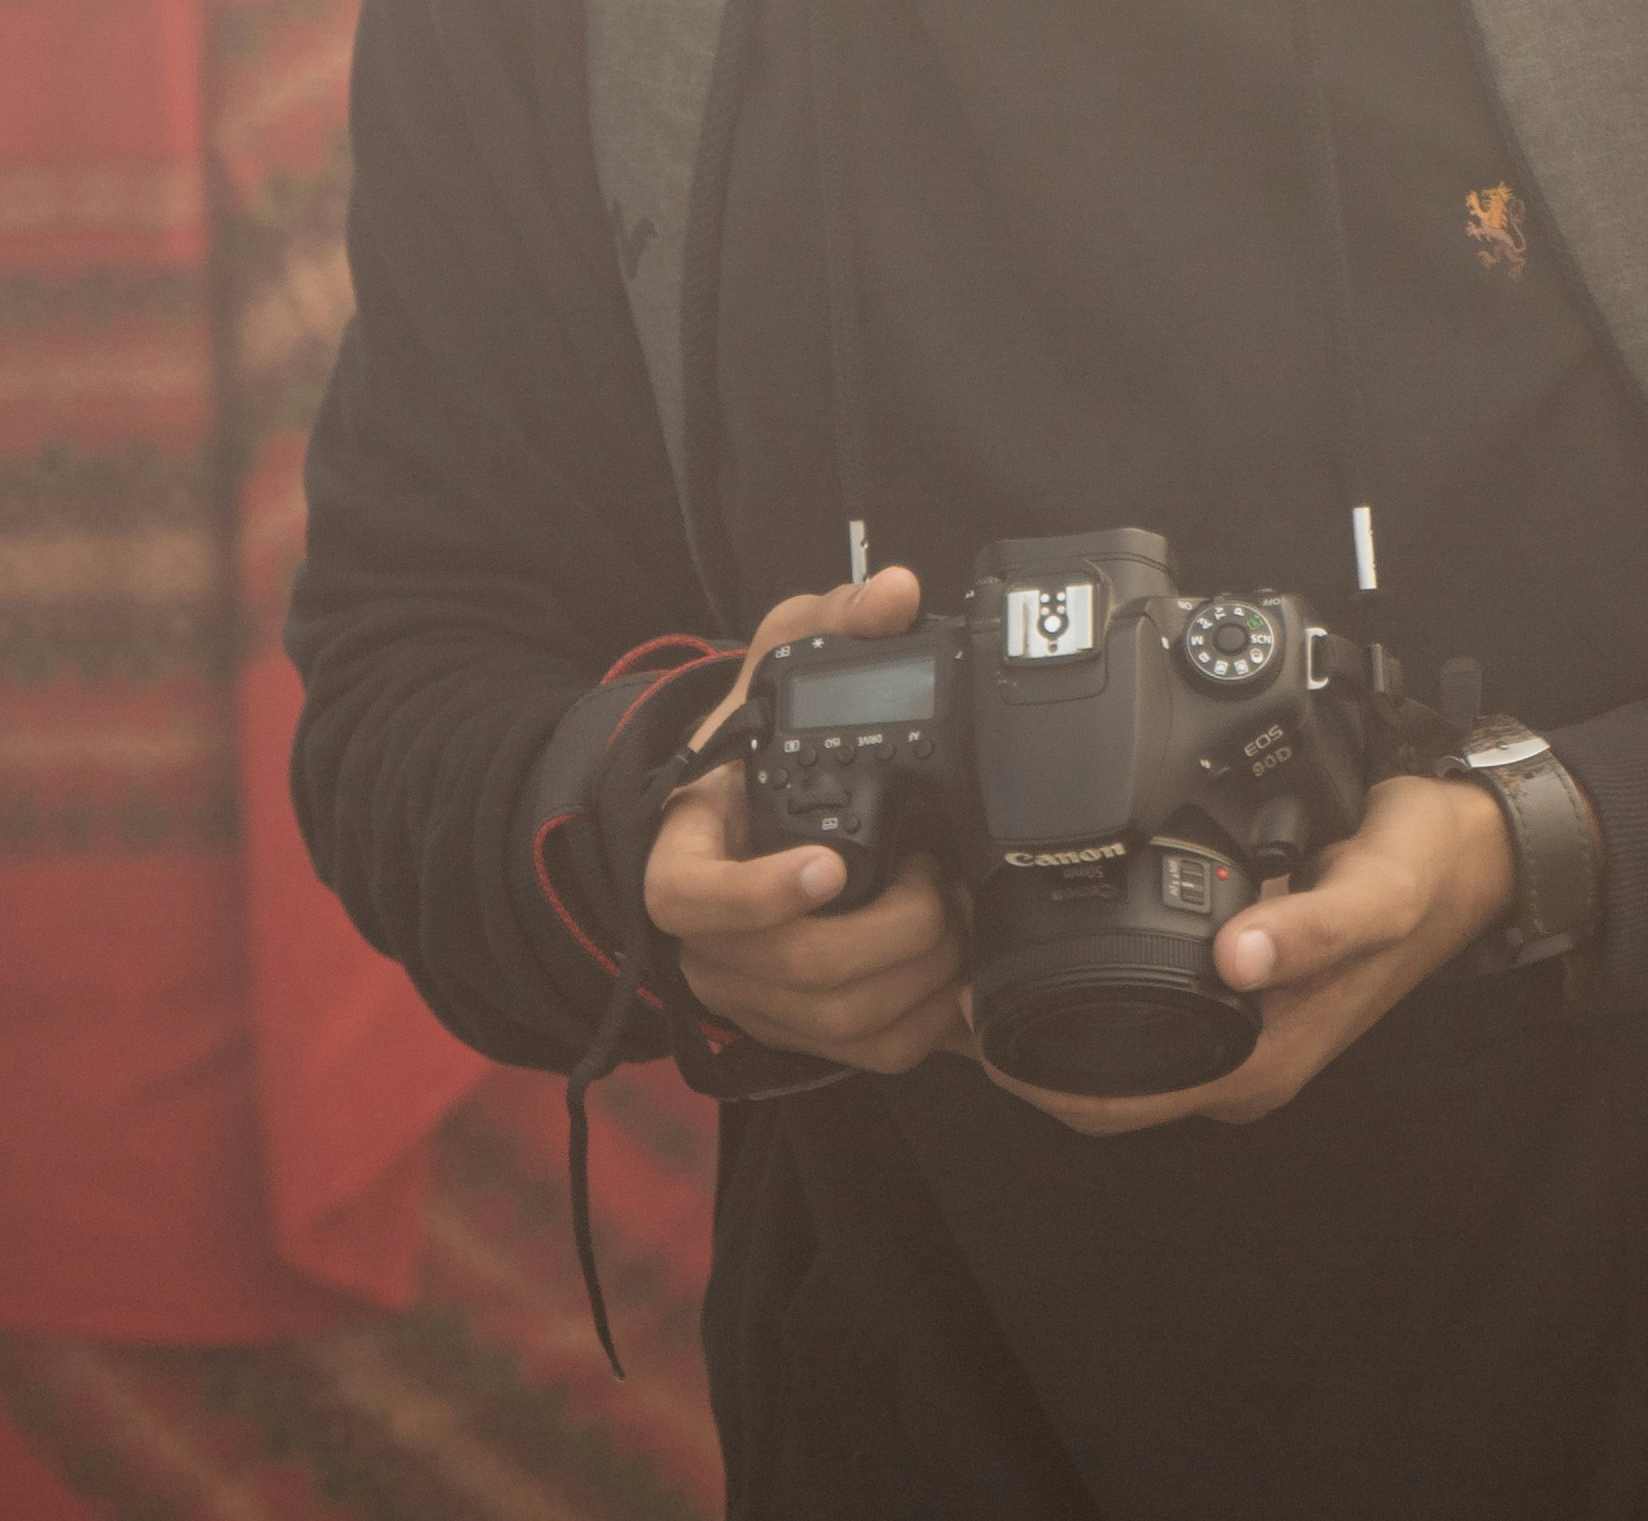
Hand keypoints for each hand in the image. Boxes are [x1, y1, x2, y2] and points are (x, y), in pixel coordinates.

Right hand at [649, 566, 967, 1074]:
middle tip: (939, 883)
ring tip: (958, 918)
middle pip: (792, 966)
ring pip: (839, 1019)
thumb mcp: (775, 668)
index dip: (759, 894)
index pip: (690, 898)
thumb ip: (828, 619)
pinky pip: (870, 1052)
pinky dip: (931, 1021)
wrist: (738, 821)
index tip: (829, 864)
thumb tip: (893, 594)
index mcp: (685, 854)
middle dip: (891, 930)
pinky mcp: (801, 1028)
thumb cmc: (751, 751)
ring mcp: (752, 992)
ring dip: (920, 974)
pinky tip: (962, 972)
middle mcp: (709, 940)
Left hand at [987, 766, 1520, 1135]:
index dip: (1033, 1076)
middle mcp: (1245, 1064)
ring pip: (1119, 1063)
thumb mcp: (1378, 890)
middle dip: (1022, 1062)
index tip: (970, 1017)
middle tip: (956, 988)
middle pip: (1102, 1094)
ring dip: (1049, 1036)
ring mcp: (1241, 1041)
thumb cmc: (1421, 872)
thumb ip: (1312, 928)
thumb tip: (1237, 959)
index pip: (1117, 1103)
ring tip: (984, 972)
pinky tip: (1056, 955)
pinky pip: (1146, 1027)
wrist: (1466, 859)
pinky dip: (1091, 1007)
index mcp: (1263, 1057)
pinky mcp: (1240, 1007)